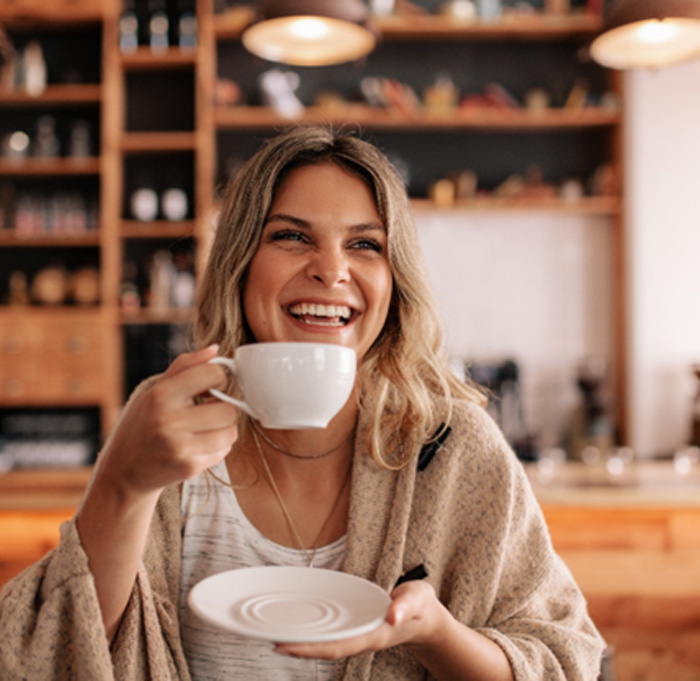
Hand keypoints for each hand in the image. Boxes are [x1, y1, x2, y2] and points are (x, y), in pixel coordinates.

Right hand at [93, 344, 239, 500]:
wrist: (122, 471)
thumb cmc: (141, 425)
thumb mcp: (154, 391)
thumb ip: (185, 366)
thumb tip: (215, 349)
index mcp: (161, 395)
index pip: (213, 373)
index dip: (218, 378)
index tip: (211, 387)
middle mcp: (170, 420)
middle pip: (228, 408)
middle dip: (223, 408)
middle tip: (208, 410)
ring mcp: (180, 446)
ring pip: (231, 431)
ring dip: (224, 429)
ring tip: (206, 428)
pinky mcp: (189, 468)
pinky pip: (224, 451)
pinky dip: (217, 447)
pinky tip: (199, 445)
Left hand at [275, 580, 442, 659]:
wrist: (425, 618)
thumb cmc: (420, 606)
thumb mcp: (418, 599)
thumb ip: (406, 605)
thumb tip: (392, 614)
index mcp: (374, 635)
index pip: (337, 646)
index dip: (310, 648)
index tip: (286, 646)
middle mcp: (362, 639)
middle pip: (325, 649)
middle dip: (299, 648)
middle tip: (270, 641)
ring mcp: (358, 636)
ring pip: (326, 644)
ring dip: (303, 642)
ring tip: (277, 635)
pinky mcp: (356, 629)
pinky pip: (331, 635)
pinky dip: (313, 634)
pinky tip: (300, 627)